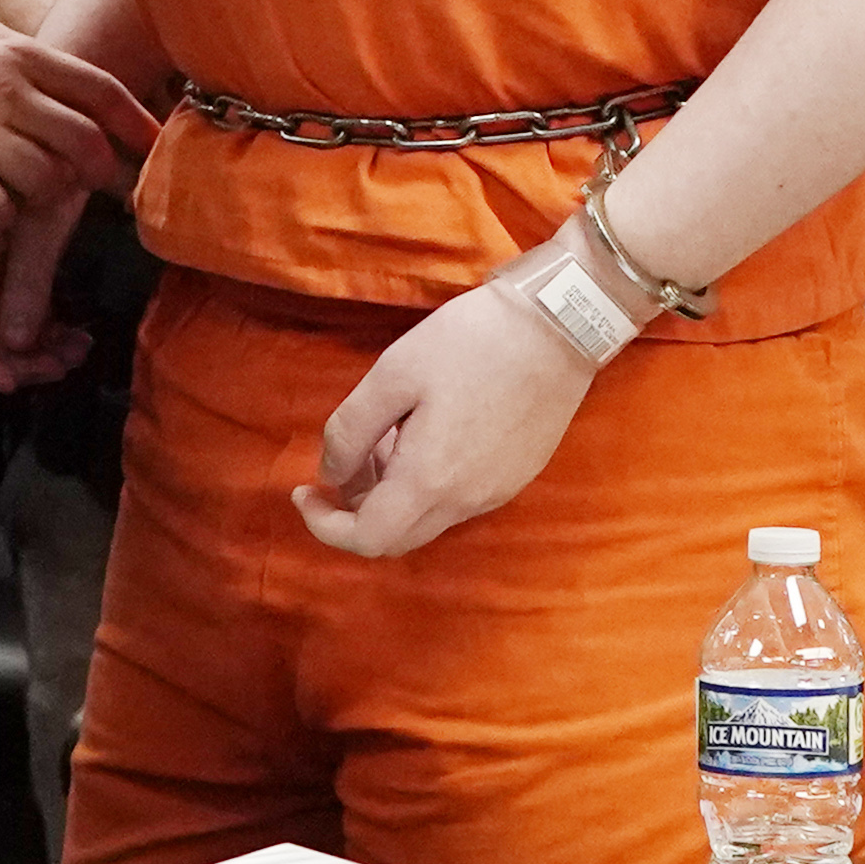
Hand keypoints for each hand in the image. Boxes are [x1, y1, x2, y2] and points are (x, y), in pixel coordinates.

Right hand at [0, 6, 152, 219]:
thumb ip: (22, 55)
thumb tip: (63, 73)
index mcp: (15, 53)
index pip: (98, 88)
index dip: (136, 121)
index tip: (157, 142)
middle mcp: (2, 89)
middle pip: (84, 142)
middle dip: (104, 174)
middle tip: (108, 190)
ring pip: (46, 181)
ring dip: (49, 198)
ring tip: (37, 199)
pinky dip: (3, 217)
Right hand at [0, 172, 99, 388]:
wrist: (71, 134)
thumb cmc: (51, 163)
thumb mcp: (42, 220)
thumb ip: (28, 278)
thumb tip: (19, 344)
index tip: (11, 382)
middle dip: (18, 359)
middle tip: (62, 364)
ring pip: (5, 330)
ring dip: (37, 352)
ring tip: (77, 349)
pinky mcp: (16, 269)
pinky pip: (25, 316)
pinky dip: (48, 334)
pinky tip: (75, 336)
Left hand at [295, 276, 606, 560]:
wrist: (559, 323)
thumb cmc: (471, 341)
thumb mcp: (393, 373)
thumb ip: (350, 431)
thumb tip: (332, 475)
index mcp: (429, 480)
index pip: (366, 539)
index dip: (325, 525)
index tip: (305, 490)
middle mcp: (465, 501)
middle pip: (396, 538)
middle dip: (357, 509)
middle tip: (349, 458)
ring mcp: (496, 492)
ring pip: (428, 520)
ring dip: (394, 494)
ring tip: (389, 435)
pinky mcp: (516, 476)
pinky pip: (458, 501)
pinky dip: (428, 484)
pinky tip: (428, 434)